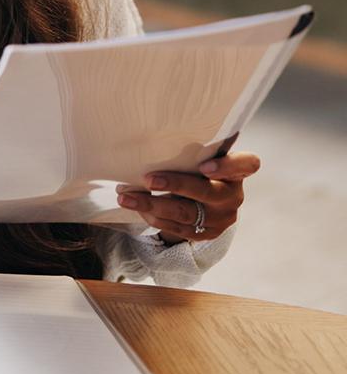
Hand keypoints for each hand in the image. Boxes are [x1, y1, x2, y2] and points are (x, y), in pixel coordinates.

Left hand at [117, 151, 260, 244]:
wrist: (203, 203)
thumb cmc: (196, 170)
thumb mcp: (200, 159)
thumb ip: (190, 153)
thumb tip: (151, 139)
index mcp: (237, 171)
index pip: (246, 164)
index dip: (227, 165)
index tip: (204, 165)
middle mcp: (232, 196)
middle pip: (206, 192)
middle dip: (174, 185)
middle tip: (148, 179)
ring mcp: (221, 218)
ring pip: (185, 213)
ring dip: (151, 205)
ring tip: (126, 197)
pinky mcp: (206, 234)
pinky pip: (177, 228)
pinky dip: (154, 217)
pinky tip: (137, 208)